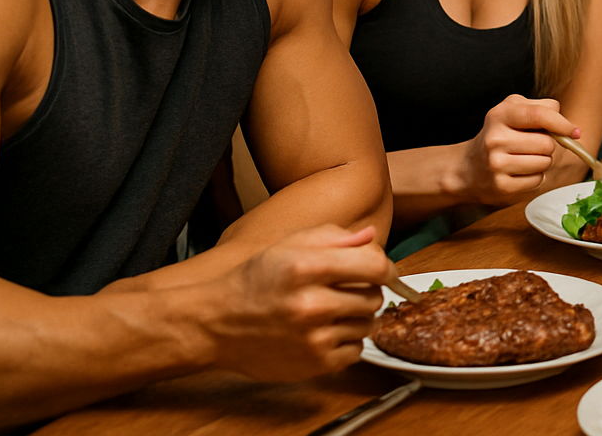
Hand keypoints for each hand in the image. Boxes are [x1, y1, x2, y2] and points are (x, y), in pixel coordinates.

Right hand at [204, 225, 389, 381]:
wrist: (214, 323)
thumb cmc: (255, 280)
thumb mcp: (290, 244)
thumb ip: (335, 237)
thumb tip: (372, 237)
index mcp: (306, 267)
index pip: (375, 266)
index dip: (386, 267)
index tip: (383, 271)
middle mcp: (310, 304)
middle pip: (374, 297)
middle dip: (366, 291)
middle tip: (345, 291)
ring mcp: (312, 338)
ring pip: (368, 324)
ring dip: (357, 317)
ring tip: (331, 311)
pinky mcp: (313, 364)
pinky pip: (356, 351)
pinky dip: (347, 342)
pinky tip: (325, 331)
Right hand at [453, 94, 575, 203]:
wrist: (468, 168)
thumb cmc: (499, 135)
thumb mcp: (513, 111)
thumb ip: (542, 109)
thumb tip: (569, 127)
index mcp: (500, 115)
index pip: (538, 115)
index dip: (562, 123)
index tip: (574, 132)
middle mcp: (496, 138)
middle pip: (547, 144)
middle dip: (548, 146)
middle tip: (533, 145)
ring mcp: (497, 164)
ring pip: (545, 162)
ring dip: (543, 161)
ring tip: (525, 158)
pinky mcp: (501, 186)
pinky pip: (537, 180)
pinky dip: (536, 176)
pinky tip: (520, 172)